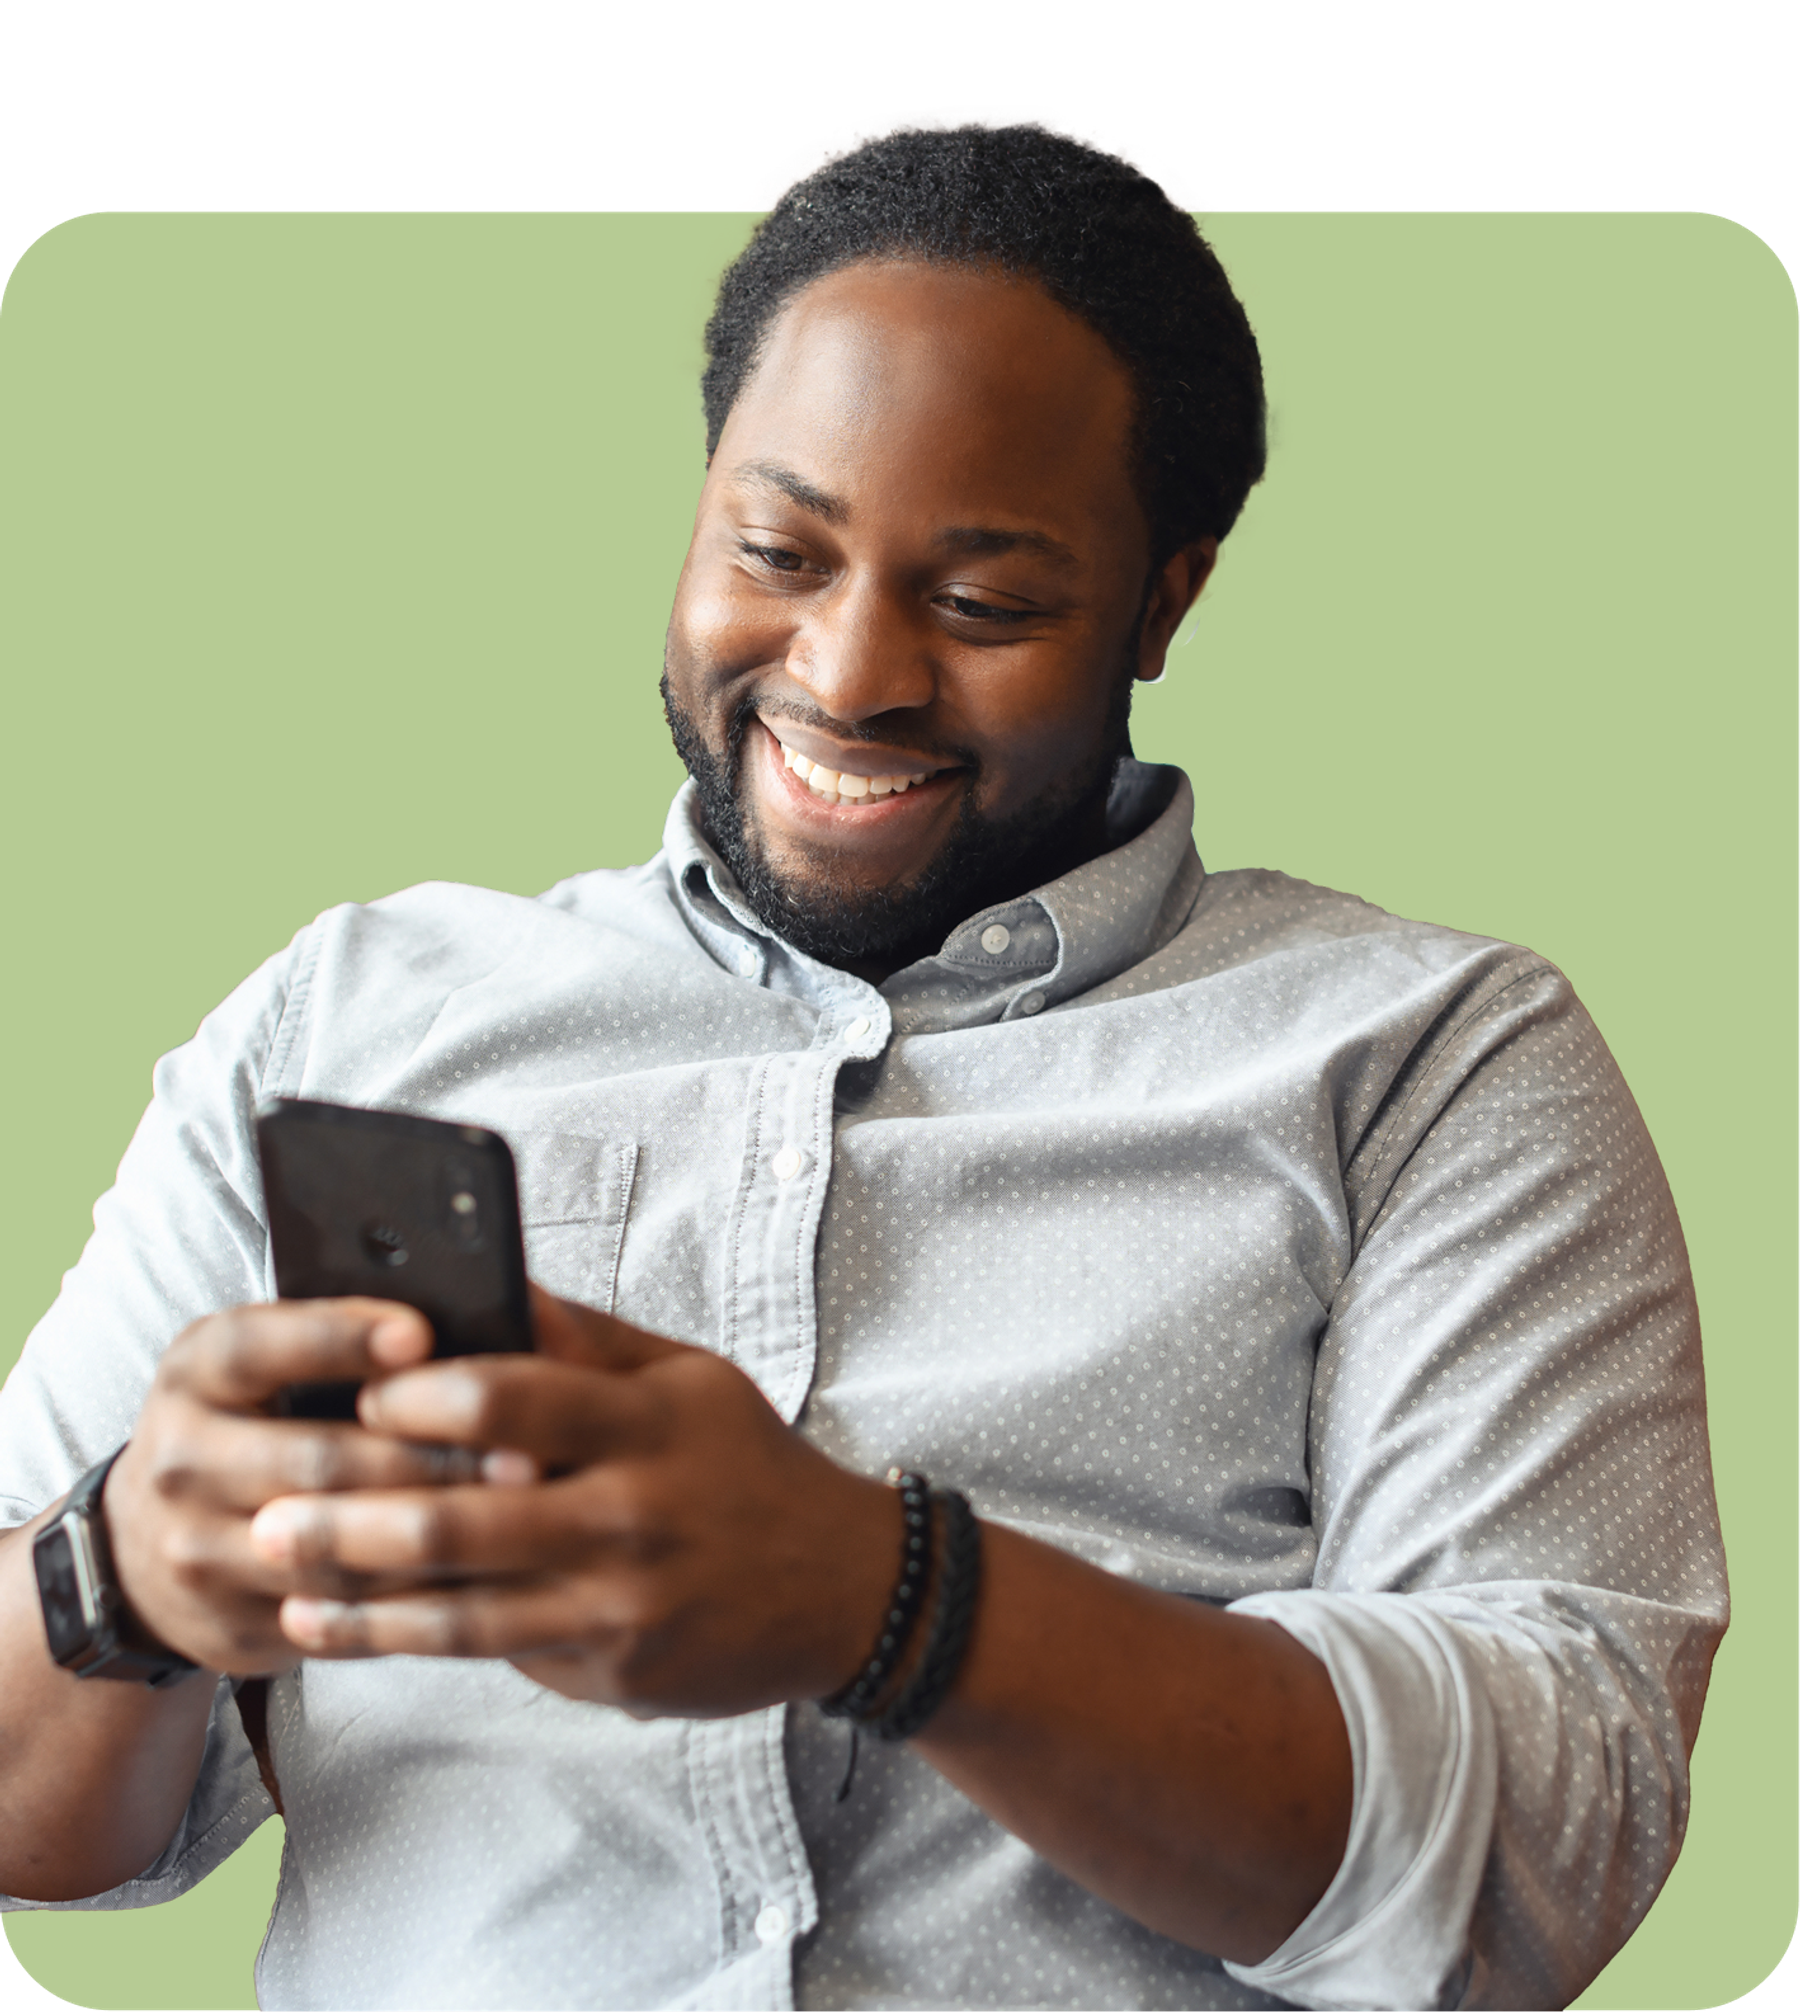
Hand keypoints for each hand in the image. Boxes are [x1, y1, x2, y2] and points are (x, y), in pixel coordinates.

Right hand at [105, 1299, 495, 1675]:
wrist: (144, 1546)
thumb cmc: (244, 1424)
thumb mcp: (261, 1361)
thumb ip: (337, 1335)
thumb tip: (460, 1307)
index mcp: (197, 1372)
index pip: (260, 1346)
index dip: (339, 1339)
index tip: (420, 1332)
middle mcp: (181, 1458)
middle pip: (315, 1459)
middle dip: (429, 1455)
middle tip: (521, 1450)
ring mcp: (194, 1550)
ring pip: (331, 1548)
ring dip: (433, 1533)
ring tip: (516, 1514)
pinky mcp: (228, 1622)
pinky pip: (335, 1612)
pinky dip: (412, 1597)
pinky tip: (480, 1574)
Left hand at [247, 1287, 902, 1716]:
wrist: (842, 1588)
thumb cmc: (744, 1463)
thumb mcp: (685, 1379)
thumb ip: (583, 1336)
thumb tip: (488, 1278)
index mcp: (650, 1422)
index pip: (519, 1396)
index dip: (427, 1392)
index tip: (360, 1389)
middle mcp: (632, 1515)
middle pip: (465, 1517)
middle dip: (351, 1514)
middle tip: (268, 1504)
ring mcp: (620, 1604)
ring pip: (459, 1605)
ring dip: (354, 1589)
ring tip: (275, 1570)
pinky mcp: (610, 1669)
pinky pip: (489, 1651)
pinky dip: (401, 1638)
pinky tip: (340, 1625)